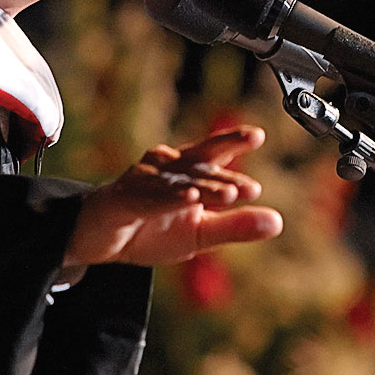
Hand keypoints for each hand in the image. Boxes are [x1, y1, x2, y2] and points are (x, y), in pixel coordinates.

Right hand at [65, 126, 282, 266]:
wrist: (97, 238)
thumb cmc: (149, 228)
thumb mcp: (200, 234)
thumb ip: (235, 226)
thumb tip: (277, 221)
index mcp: (187, 171)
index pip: (214, 154)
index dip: (234, 142)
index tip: (258, 136)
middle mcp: (166, 168)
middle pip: (198, 162)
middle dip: (224, 171)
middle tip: (250, 186)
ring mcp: (143, 181)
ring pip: (178, 181)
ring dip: (203, 187)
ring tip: (229, 194)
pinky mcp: (123, 199)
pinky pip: (149, 198)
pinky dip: (169, 198)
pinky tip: (188, 198)